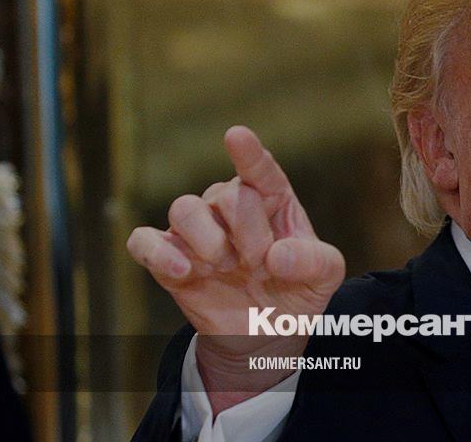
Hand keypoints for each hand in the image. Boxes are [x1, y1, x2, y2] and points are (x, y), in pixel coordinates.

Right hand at [127, 126, 344, 412]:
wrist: (266, 333)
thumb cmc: (297, 290)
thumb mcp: (325, 277)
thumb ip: (315, 261)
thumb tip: (279, 256)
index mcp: (272, 200)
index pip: (260, 170)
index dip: (249, 154)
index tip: (236, 136)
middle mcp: (230, 206)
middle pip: (229, 196)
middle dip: (250, 234)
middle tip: (262, 265)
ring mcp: (196, 231)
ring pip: (185, 209)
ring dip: (209, 241)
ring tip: (227, 267)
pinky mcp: (167, 259)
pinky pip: (144, 242)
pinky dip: (159, 253)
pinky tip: (183, 271)